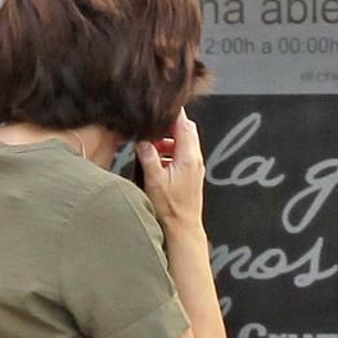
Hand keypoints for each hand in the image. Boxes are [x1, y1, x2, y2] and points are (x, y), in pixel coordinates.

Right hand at [137, 110, 204, 231]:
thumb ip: (148, 156)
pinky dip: (171, 152)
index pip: (184, 124)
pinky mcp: (191, 174)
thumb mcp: (154, 180)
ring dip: (168, 141)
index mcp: (188, 157)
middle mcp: (195, 159)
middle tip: (152, 129)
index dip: (172, 113)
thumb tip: (143, 141)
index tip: (161, 108)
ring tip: (152, 148)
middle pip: (186, 130)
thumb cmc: (171, 209)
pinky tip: (158, 162)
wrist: (182, 228)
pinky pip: (183, 155)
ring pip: (184, 142)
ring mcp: (195, 167)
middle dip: (169, 127)